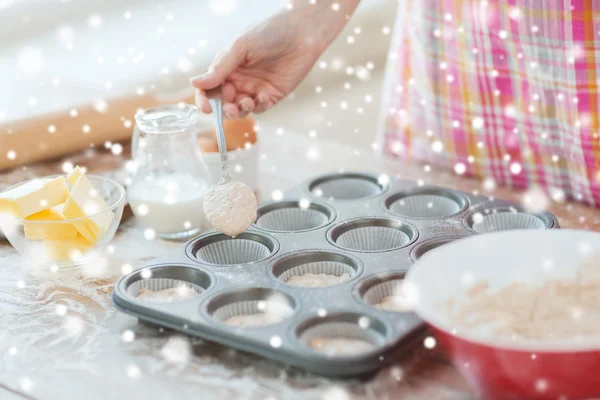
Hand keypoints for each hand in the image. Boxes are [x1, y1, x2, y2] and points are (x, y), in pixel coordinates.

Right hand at [190, 1, 358, 118]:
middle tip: (231, 106)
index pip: (209, 87)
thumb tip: (194, 83)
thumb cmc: (269, 33)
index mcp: (227, 67)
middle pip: (223, 102)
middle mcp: (238, 79)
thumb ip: (219, 68)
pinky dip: (258, 106)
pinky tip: (263, 97)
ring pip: (240, 109)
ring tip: (246, 103)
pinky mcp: (271, 96)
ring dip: (239, 111)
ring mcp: (254, 88)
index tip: (206, 108)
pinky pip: (259, 108)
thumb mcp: (240, 48)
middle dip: (224, 108)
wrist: (301, 33)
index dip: (204, 99)